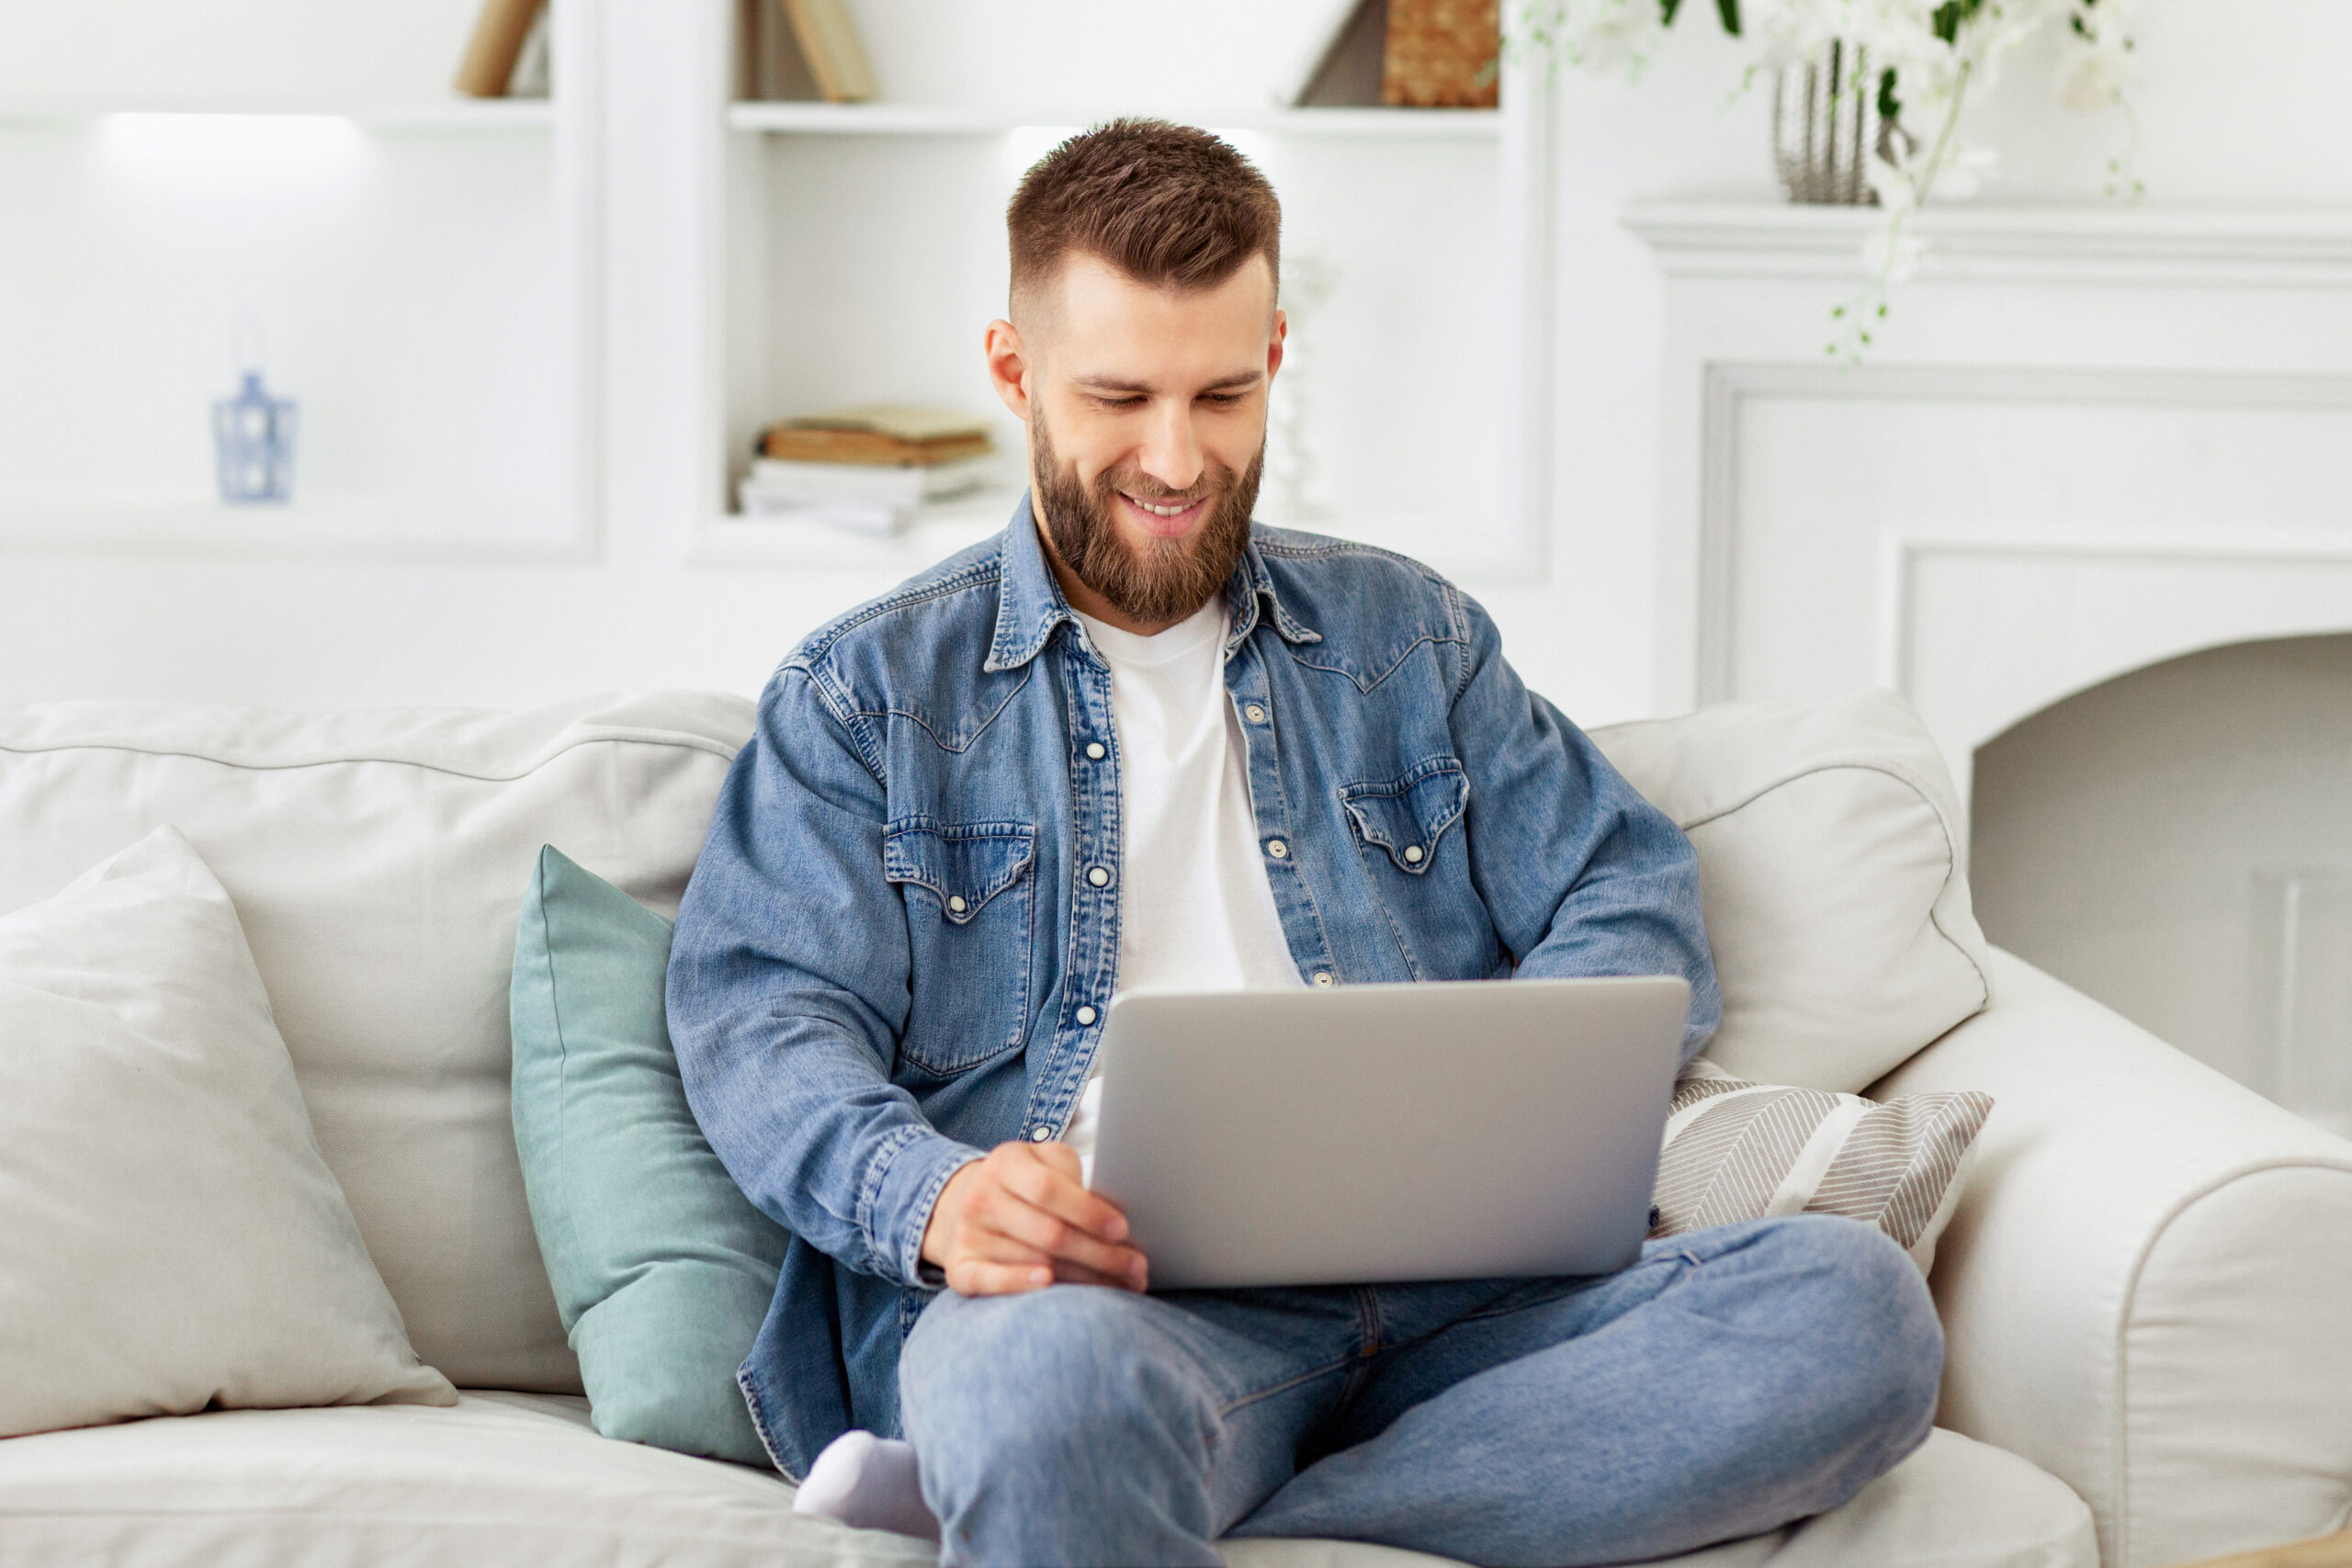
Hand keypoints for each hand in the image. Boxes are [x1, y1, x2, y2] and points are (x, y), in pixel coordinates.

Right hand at [920, 1141, 1147, 1295]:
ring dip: (1083, 1280)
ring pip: (1034, 1262)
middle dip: (1100, 1255)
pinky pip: (987, 1281)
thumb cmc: (1026, 1181)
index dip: (1088, 1211)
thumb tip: (1111, 1212)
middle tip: (1137, 1268)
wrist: (969, 1199)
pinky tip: (1049, 1284)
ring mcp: (967, 1235)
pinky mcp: (959, 1267)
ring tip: (1121, 1285)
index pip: (1048, 1190)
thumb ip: (1072, 1176)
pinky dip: (1016, 1284)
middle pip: (1048, 1233)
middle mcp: (981, 1198)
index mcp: (1005, 1163)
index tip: (1122, 1229)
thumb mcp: (1047, 1160)